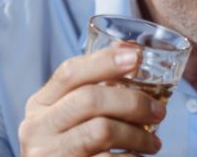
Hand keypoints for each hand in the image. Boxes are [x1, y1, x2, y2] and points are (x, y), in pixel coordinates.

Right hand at [19, 47, 164, 156]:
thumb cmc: (68, 147)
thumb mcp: (68, 115)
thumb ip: (93, 87)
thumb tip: (129, 50)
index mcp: (40, 104)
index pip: (69, 72)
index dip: (104, 61)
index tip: (136, 57)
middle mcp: (38, 128)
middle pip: (89, 99)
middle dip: (132, 102)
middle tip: (159, 111)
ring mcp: (49, 153)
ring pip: (102, 130)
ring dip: (137, 135)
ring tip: (153, 143)